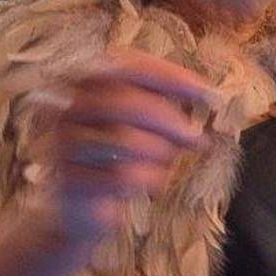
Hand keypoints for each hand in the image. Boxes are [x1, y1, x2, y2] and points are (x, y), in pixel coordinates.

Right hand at [45, 49, 213, 254]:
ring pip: (127, 142)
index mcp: (90, 83)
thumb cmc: (122, 158)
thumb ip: (167, 104)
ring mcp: (67, 145)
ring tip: (162, 164)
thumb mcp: (145, 125)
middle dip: (170, 122)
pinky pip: (124, 177)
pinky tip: (148, 185)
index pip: (129, 66)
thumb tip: (207, 98)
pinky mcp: (73, 181)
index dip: (170, 77)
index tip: (207, 93)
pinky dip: (149, 180)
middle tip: (196, 140)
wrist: (86, 209)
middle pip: (127, 103)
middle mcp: (72, 108)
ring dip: (160, 156)